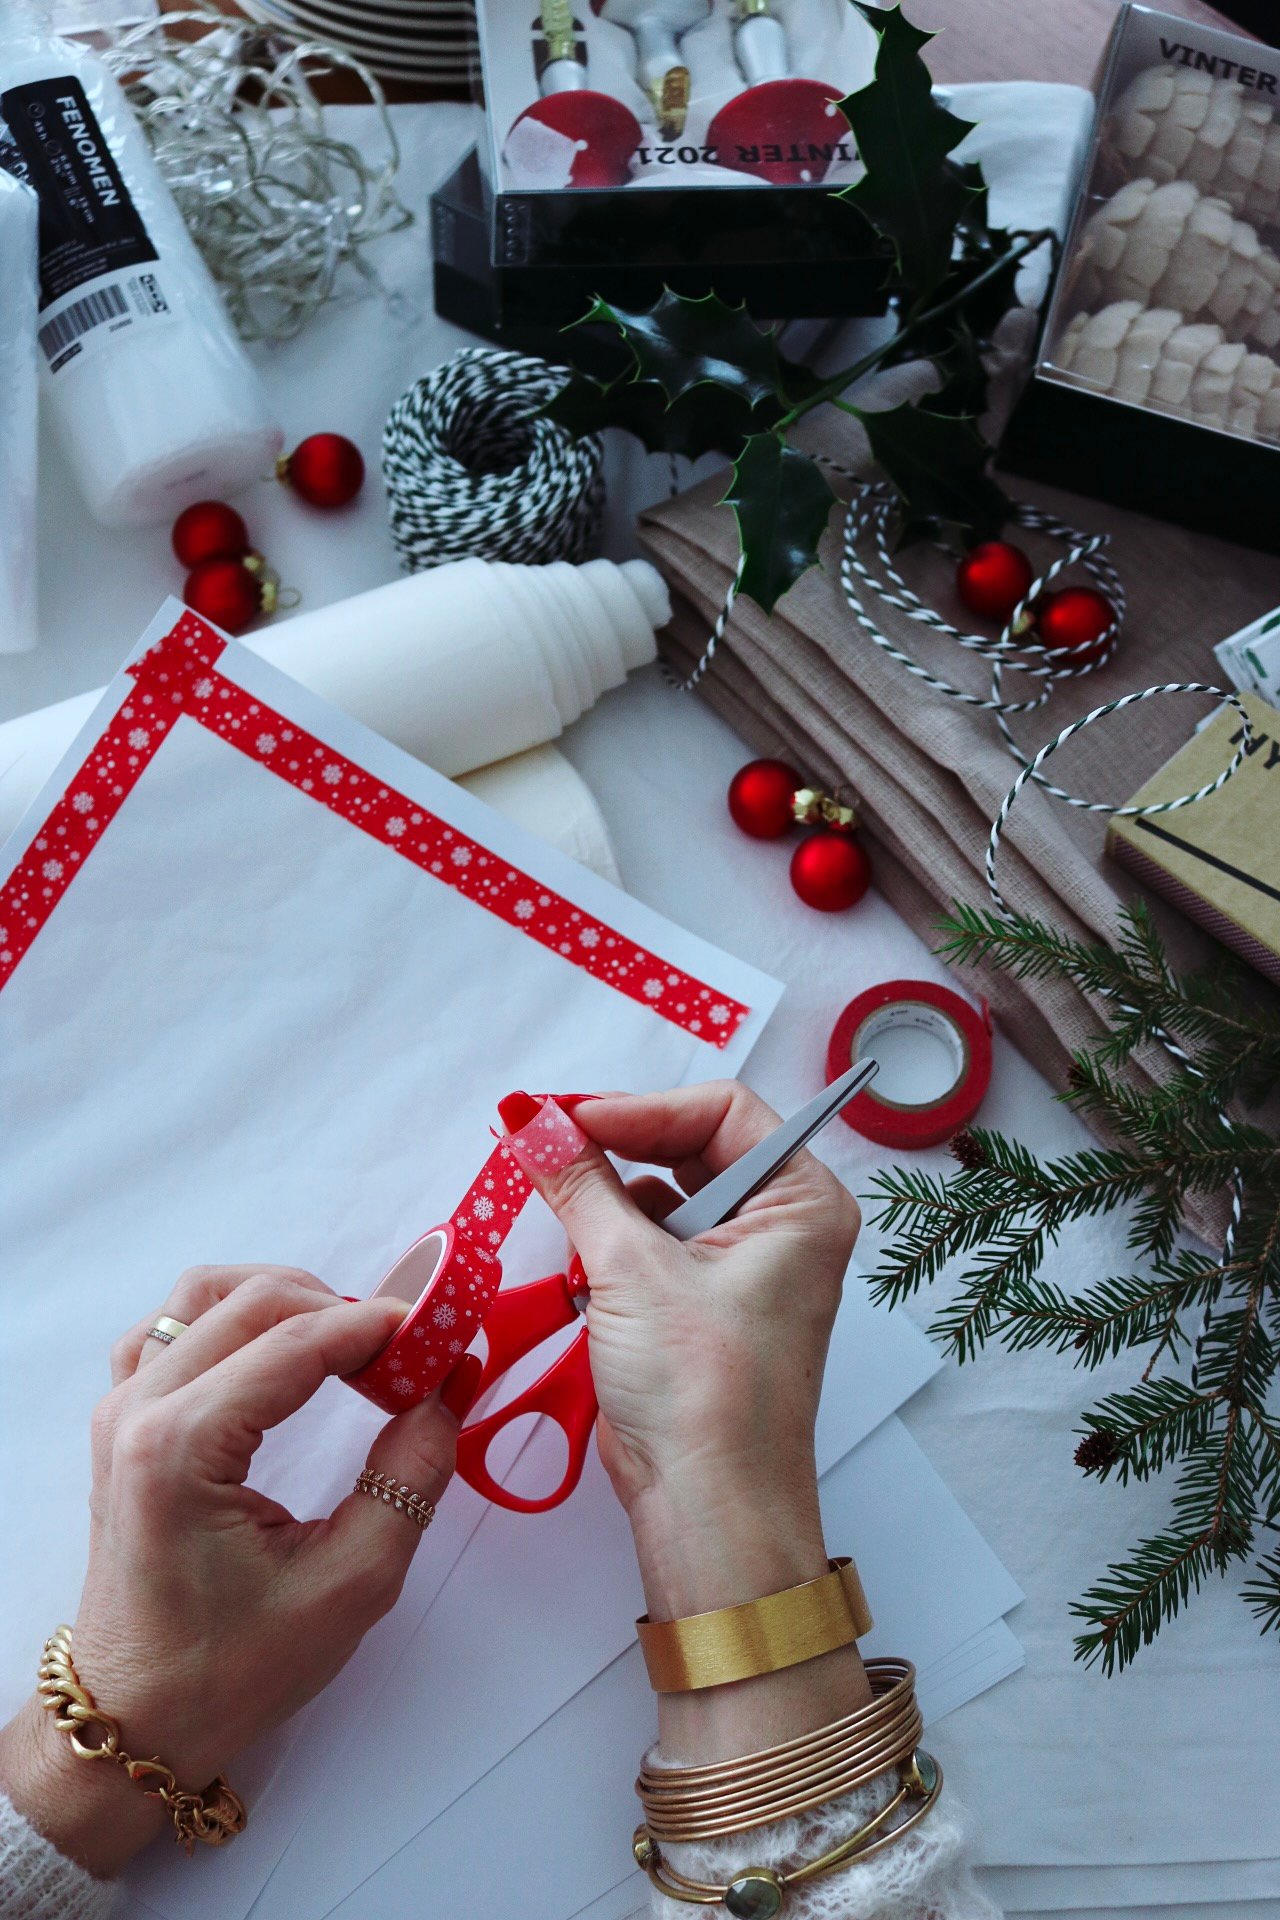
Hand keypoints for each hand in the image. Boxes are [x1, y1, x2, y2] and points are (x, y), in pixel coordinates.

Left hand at [0, 1265, 478, 1876]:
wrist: (133, 1720)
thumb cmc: (233, 1670)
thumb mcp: (351, 1584)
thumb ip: (411, 1475)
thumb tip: (453, 1384)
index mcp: (181, 1448)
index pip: (297, 1341)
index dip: (382, 1326)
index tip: (447, 1334)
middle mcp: (138, 1411)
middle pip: (255, 1300)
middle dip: (345, 1309)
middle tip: (411, 1350)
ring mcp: (119, 1409)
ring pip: (206, 1293)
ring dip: (287, 1299)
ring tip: (350, 1348)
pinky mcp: (119, 1419)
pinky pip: (173, 1327)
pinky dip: (234, 1317)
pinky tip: (280, 1355)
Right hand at [499, 1085, 861, 1624]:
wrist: (707, 1505)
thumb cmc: (705, 1390)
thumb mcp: (632, 1268)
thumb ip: (578, 1181)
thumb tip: (530, 1118)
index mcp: (803, 1202)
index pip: (720, 1112)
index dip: (638, 1107)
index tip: (563, 1117)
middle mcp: (784, 1227)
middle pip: (690, 1147)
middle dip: (615, 1145)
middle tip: (540, 1139)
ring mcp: (743, 1269)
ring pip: (664, 1196)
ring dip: (607, 1198)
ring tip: (552, 1197)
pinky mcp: (702, 1307)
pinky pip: (652, 1245)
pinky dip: (608, 1243)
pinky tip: (574, 1258)